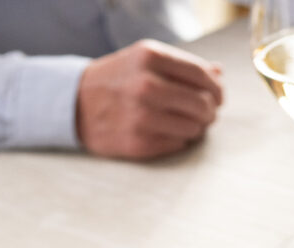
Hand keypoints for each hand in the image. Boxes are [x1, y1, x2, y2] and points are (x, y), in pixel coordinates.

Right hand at [76, 39, 223, 159]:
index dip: (217, 89)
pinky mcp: (138, 143)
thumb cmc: (117, 81)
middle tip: (206, 114)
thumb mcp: (144, 60)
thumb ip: (182, 66)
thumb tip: (219, 72)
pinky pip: (178, 144)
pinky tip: (168, 132)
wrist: (74, 104)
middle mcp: (146, 85)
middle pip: (203, 104)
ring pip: (194, 128)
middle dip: (210, 111)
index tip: (219, 97)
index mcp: (150, 57)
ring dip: (197, 128)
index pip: (202, 75)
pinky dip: (179, 139)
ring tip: (187, 123)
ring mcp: (142, 116)